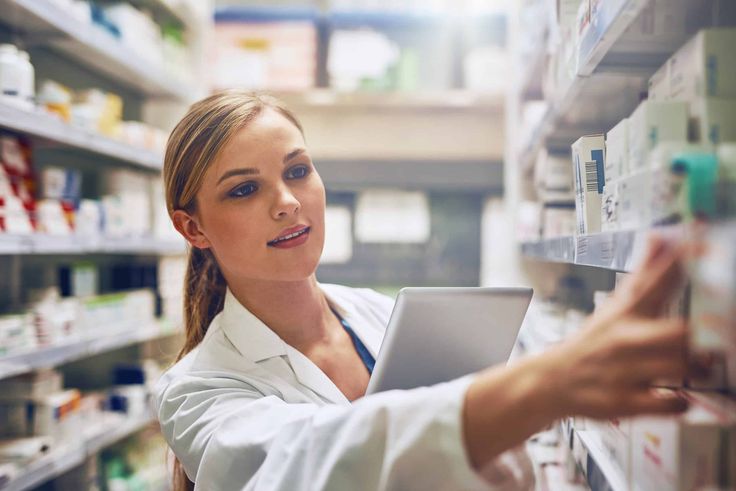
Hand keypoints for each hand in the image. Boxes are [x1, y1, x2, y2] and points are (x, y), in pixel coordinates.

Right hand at [547, 235, 705, 419]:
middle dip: (702, 334)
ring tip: (703, 365)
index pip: (656, 279)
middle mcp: (624, 339)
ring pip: (678, 368)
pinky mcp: (624, 401)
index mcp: (625, 311)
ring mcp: (624, 371)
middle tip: (718, 334)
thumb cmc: (593, 342)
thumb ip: (644, 274)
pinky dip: (680, 402)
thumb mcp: (615, 306)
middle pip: (677, 332)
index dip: (682, 260)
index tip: (701, 240)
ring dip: (699, 367)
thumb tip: (660, 236)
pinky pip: (666, 404)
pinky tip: (678, 395)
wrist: (552, 380)